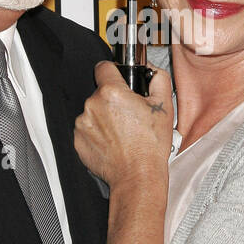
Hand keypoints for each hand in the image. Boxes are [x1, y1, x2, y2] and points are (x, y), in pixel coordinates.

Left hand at [74, 62, 172, 189]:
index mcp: (111, 92)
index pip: (104, 67)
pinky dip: (97, 133)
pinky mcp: (78, 140)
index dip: (114, 72)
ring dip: (104, 117)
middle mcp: (92, 105)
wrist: (137, 176)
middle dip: (113, 100)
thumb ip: (158, 79)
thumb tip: (152, 71)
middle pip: (100, 92)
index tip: (119, 79)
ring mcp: (82, 123)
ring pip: (93, 111)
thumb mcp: (165, 106)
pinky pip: (87, 129)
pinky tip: (113, 142)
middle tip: (130, 115)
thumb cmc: (150, 146)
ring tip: (122, 132)